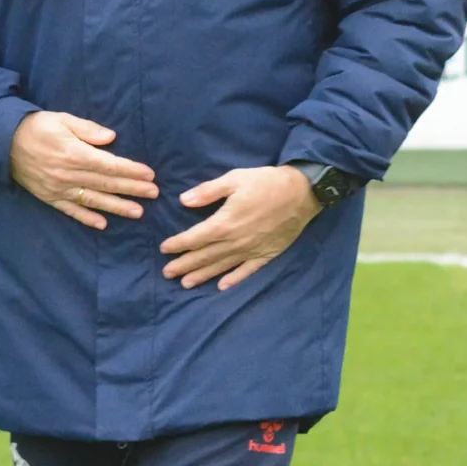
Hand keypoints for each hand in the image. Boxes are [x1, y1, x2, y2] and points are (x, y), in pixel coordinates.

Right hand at [9, 111, 158, 228]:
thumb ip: (88, 129)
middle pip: (107, 184)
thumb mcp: (63, 119)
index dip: (132, 171)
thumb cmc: (37, 127)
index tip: (150, 175)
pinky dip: (87, 218)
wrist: (3, 142)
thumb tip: (112, 138)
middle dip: (133, 189)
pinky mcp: (49, 197)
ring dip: (117, 207)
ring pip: (94, 200)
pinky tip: (102, 225)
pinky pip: (71, 210)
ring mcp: (59, 189)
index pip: (110, 165)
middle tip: (154, 194)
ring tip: (138, 212)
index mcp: (75, 154)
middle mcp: (69, 175)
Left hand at [162, 166, 320, 289]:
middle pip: (204, 256)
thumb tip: (183, 201)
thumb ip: (208, 191)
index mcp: (224, 223)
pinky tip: (222, 286)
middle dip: (184, 265)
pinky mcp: (266, 254)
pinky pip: (247, 271)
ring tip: (186, 284)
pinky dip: (234, 279)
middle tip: (167, 273)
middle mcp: (235, 242)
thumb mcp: (234, 179)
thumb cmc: (266, 183)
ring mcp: (251, 251)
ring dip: (202, 275)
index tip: (164, 249)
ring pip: (221, 266)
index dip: (178, 244)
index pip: (195, 238)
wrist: (302, 193)